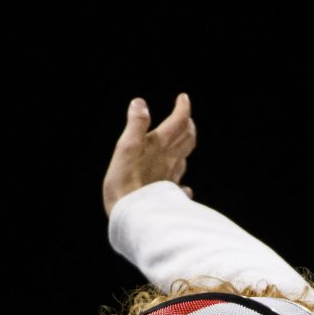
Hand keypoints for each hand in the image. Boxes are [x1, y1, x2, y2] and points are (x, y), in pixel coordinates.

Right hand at [102, 93, 195, 215]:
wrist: (133, 216)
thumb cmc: (125, 182)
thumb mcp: (125, 148)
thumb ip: (135, 125)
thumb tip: (140, 103)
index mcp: (160, 146)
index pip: (178, 121)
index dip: (182, 108)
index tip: (183, 98)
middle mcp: (170, 160)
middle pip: (187, 139)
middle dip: (188, 126)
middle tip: (186, 118)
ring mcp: (171, 179)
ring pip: (184, 159)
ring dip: (185, 147)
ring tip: (181, 142)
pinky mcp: (168, 196)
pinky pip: (180, 187)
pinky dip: (182, 182)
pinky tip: (182, 186)